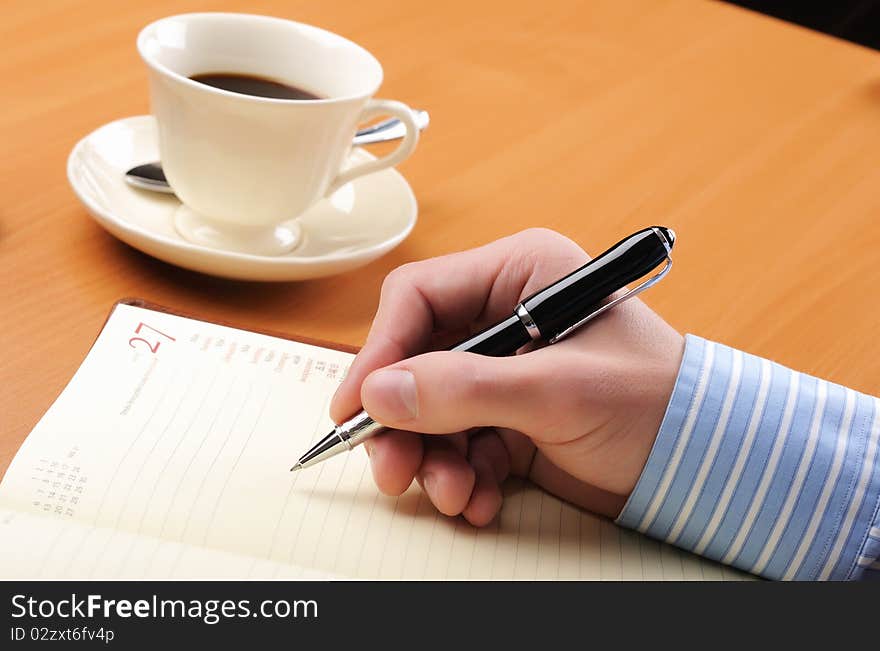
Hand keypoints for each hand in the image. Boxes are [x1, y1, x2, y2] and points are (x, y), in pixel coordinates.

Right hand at [330, 228, 683, 525]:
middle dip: (402, 421)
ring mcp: (505, 370)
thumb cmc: (656, 402)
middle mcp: (505, 316)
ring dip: (430, 458)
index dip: (381, 350)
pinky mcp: (510, 417)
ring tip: (449, 495)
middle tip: (393, 470)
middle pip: (416, 360)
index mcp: (519, 274)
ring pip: (431, 409)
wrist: (707, 461)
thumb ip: (464, 389)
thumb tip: (379, 394)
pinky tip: (476, 501)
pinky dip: (459, 476)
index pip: (419, 298)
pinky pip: (459, 443)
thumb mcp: (557, 391)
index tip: (357, 405)